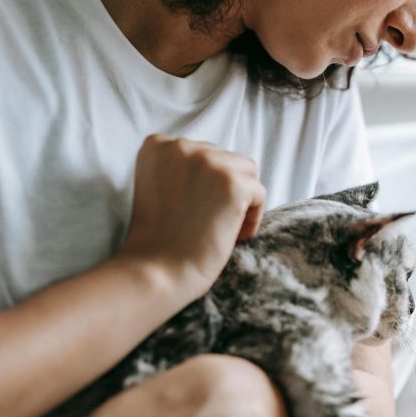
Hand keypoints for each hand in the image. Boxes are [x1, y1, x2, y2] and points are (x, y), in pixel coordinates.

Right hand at [120, 135, 266, 301]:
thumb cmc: (157, 240)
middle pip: (226, 158)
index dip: (206, 184)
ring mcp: (208, 161)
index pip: (202, 152)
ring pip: (247, 171)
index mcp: (158, 145)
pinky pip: (259, 193)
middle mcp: (181, 146)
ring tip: (223, 228)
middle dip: (224, 190)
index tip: (194, 210)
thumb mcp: (158, 188)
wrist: (156, 271)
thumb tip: (223, 167)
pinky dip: (252, 218)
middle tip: (208, 224)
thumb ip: (182, 169)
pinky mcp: (232, 183)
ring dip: (241, 200)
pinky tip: (232, 237)